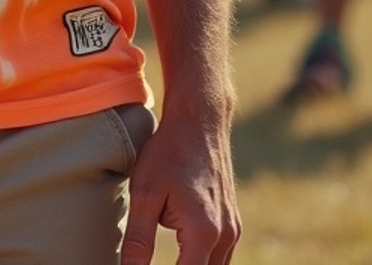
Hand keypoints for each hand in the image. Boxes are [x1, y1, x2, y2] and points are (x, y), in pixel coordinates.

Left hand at [121, 110, 239, 264]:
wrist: (199, 121)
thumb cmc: (168, 152)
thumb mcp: (144, 193)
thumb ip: (138, 241)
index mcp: (203, 233)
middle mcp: (225, 236)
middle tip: (157, 263)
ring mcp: (232, 229)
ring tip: (172, 259)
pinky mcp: (233, 221)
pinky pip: (221, 257)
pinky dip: (203, 262)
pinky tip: (184, 258)